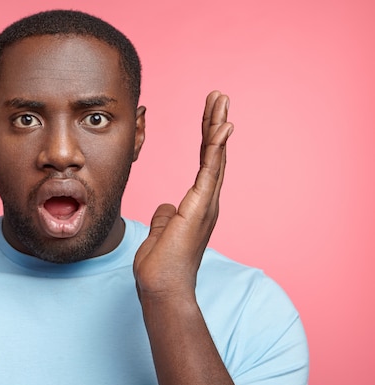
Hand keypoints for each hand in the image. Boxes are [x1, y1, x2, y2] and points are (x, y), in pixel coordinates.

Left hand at [134, 91, 232, 297]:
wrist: (162, 287)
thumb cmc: (161, 265)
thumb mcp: (161, 232)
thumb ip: (166, 216)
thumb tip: (165, 207)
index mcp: (197, 205)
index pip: (205, 163)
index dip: (208, 138)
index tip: (210, 115)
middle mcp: (207, 201)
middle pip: (214, 154)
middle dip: (215, 124)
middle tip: (219, 97)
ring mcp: (206, 203)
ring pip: (215, 157)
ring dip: (217, 127)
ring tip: (221, 100)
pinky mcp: (200, 206)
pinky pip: (210, 171)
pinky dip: (216, 147)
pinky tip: (222, 127)